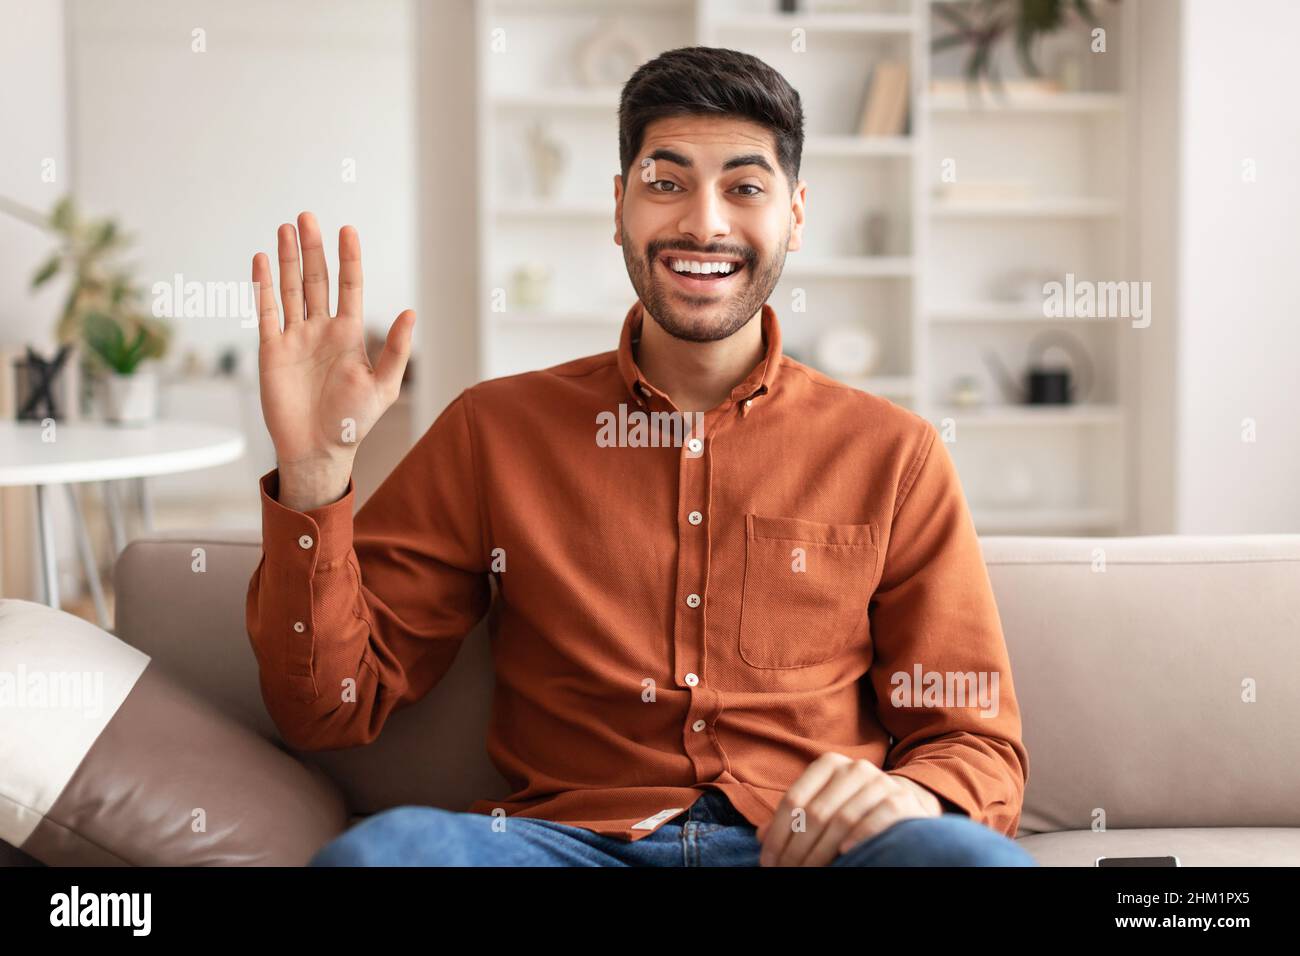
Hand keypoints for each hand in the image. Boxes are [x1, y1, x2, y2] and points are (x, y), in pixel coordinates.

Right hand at [253, 211, 413, 471]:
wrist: (318, 448)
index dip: (348, 258)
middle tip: (308, 216)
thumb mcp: (382, 386)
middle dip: (312, 248)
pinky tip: (260, 260)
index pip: (349, 286)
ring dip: (287, 259)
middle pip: (316, 279)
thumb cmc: (353, 422)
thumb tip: (411, 312)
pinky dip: (262, 286)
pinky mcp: (272, 350)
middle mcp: (321, 330)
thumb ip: (395, 349)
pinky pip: (265, 312)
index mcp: (349, 334)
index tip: (347, 229)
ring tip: (286, 228)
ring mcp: (295, 338)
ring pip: (290, 289)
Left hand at [755, 752, 942, 866]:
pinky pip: (875, 820)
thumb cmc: (853, 807)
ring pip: (841, 819)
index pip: (794, 800)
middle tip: (786, 871)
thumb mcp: (822, 805)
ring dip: (821, 851)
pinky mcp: (900, 800)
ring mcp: (879, 782)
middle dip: (796, 848)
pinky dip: (859, 837)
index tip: (768, 861)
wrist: (902, 802)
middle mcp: (853, 768)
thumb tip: (761, 836)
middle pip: (815, 813)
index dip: (778, 834)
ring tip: (808, 871)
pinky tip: (845, 853)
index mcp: (828, 765)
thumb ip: (794, 818)